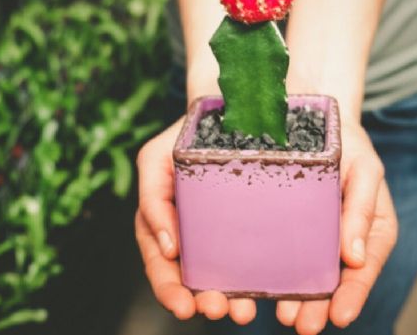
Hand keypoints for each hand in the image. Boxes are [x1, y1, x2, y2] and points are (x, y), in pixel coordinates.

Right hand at [135, 119, 257, 323]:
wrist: (235, 104)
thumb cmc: (190, 132)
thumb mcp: (155, 158)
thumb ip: (152, 197)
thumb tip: (172, 249)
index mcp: (164, 216)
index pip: (159, 259)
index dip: (167, 285)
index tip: (184, 303)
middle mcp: (188, 226)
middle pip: (187, 273)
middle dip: (197, 298)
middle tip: (215, 310)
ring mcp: (216, 225)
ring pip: (216, 268)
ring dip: (225, 295)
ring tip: (240, 312)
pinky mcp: (248, 221)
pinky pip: (248, 252)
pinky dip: (252, 275)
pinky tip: (264, 291)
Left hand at [275, 119, 398, 333]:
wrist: (312, 116)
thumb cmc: (347, 142)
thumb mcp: (364, 167)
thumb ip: (363, 207)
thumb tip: (354, 259)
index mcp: (367, 229)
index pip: (364, 268)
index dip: (354, 295)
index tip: (339, 316)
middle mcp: (338, 238)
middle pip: (331, 279)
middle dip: (318, 304)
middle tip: (303, 323)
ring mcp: (308, 234)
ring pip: (301, 272)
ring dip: (292, 296)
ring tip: (280, 313)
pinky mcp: (279, 226)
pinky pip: (273, 251)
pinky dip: (264, 270)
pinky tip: (251, 285)